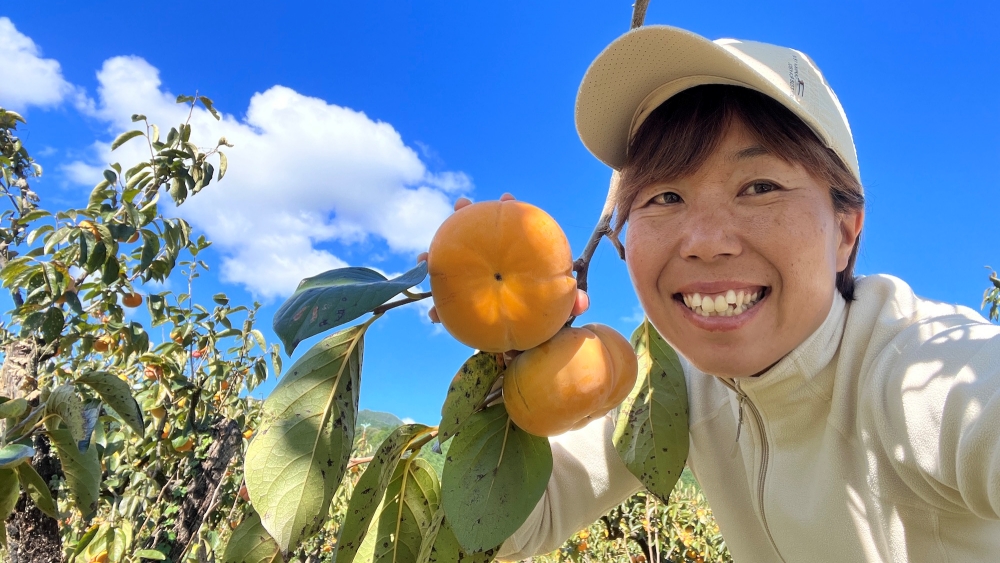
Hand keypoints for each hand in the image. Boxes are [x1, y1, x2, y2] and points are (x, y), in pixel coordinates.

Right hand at [418, 193, 589, 323]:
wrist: (528, 337)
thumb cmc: (544, 313)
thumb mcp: (557, 308)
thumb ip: (570, 303)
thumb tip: (583, 303)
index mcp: (517, 256)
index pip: (513, 227)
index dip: (509, 209)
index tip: (507, 197)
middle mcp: (494, 262)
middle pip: (476, 233)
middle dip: (465, 217)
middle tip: (460, 204)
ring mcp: (477, 279)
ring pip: (453, 262)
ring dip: (436, 256)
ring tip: (424, 257)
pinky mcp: (465, 304)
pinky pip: (447, 303)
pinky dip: (438, 307)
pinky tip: (432, 314)